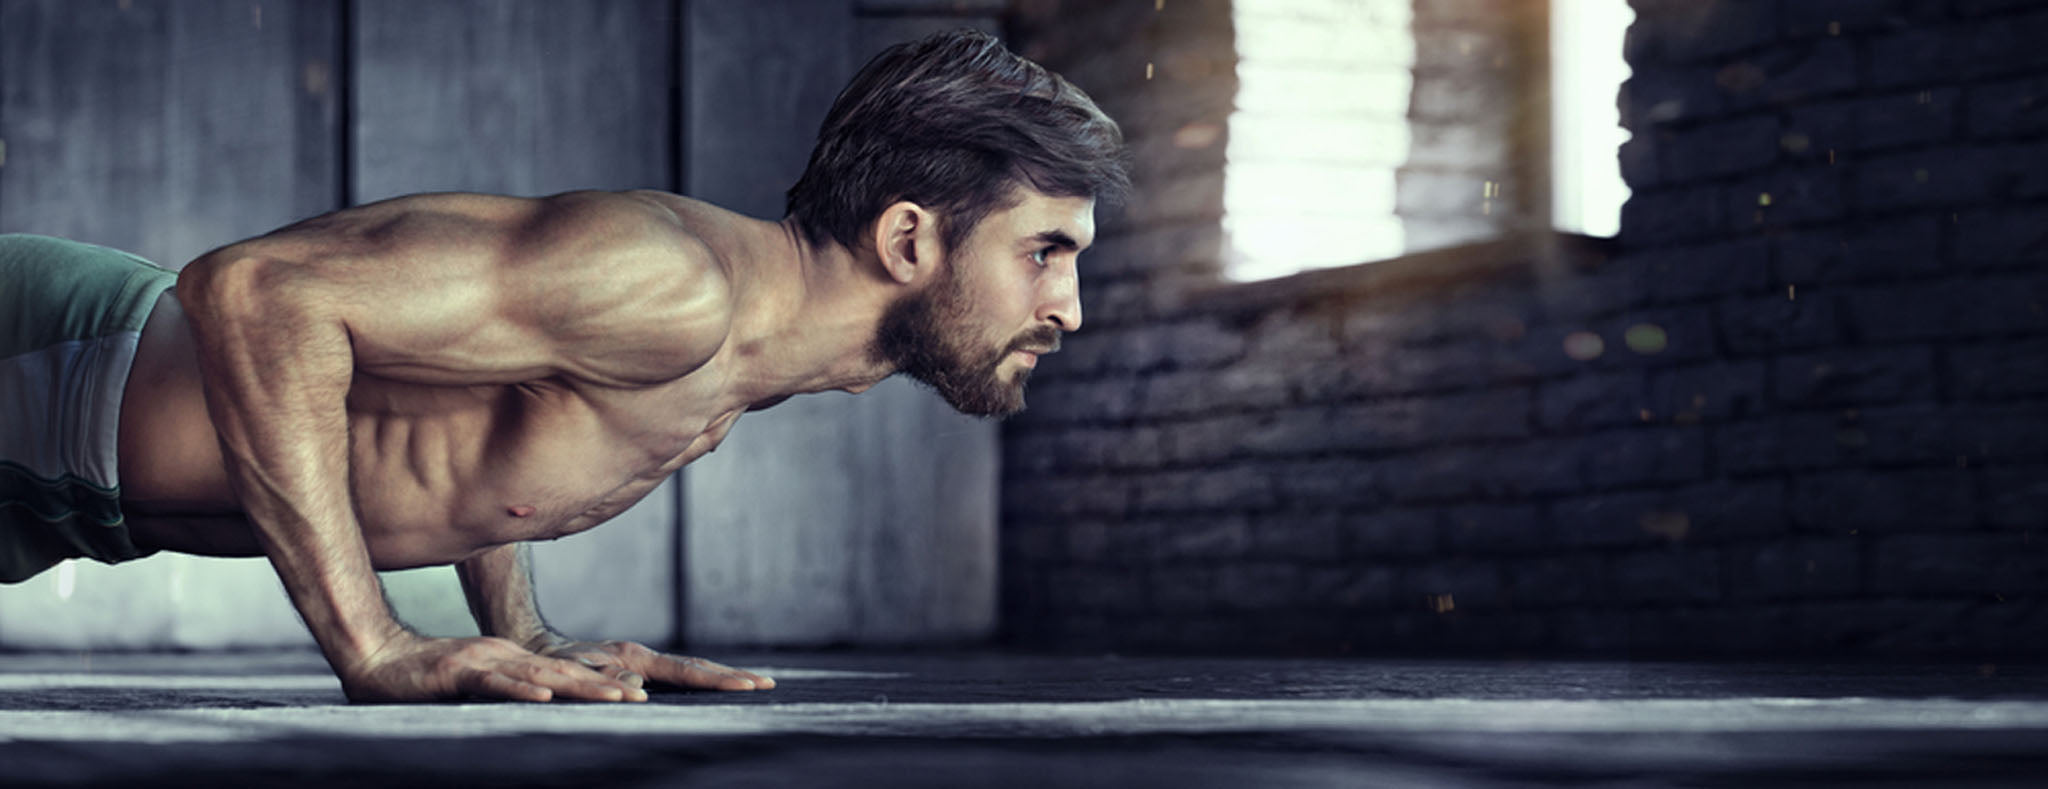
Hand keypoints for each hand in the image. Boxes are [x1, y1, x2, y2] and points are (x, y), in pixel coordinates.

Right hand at [340, 631, 649, 703]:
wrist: (374, 658)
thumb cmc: (422, 677)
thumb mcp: (474, 682)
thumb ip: (504, 688)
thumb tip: (539, 699)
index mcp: (510, 662)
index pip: (563, 674)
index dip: (599, 684)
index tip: (635, 695)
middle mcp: (503, 658)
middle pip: (562, 673)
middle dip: (603, 686)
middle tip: (641, 698)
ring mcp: (482, 662)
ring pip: (538, 675)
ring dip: (577, 687)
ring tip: (613, 698)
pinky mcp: (457, 672)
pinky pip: (492, 682)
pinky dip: (518, 688)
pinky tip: (542, 695)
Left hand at [533, 637, 775, 692]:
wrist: (538, 650)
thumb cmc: (552, 665)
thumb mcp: (574, 672)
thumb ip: (603, 678)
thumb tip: (639, 689)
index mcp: (636, 657)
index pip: (686, 671)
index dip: (718, 680)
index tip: (747, 685)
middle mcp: (645, 657)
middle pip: (697, 666)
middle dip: (732, 676)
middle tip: (767, 685)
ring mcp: (645, 661)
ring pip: (691, 668)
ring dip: (722, 676)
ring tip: (754, 684)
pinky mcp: (641, 668)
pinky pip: (678, 674)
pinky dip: (703, 678)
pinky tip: (717, 684)